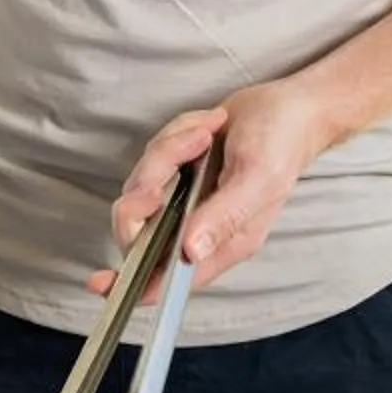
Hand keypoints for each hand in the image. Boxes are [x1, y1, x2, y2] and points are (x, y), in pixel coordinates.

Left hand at [86, 79, 340, 297]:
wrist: (290, 107)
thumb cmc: (283, 144)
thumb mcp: (258, 178)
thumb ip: (224, 217)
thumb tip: (191, 252)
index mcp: (224, 242)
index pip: (171, 277)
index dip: (135, 285)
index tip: (102, 283)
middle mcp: (201, 226)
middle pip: (143, 225)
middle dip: (150, 186)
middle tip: (178, 156)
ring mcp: (187, 200)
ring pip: (144, 185)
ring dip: (172, 150)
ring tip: (208, 132)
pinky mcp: (180, 173)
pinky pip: (155, 157)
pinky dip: (177, 135)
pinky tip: (209, 126)